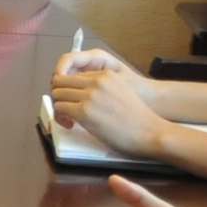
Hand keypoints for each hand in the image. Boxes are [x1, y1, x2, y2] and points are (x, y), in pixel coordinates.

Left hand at [50, 56, 169, 156]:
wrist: (149, 132)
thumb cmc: (137, 117)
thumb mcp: (120, 91)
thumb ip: (101, 87)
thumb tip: (79, 93)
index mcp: (106, 75)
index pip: (74, 75)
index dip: (69, 88)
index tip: (73, 100)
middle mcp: (96, 81)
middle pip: (61, 81)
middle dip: (60, 95)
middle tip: (66, 109)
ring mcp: (89, 96)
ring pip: (57, 94)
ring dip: (59, 106)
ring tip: (69, 118)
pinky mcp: (83, 111)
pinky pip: (59, 108)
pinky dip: (60, 117)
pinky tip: (71, 124)